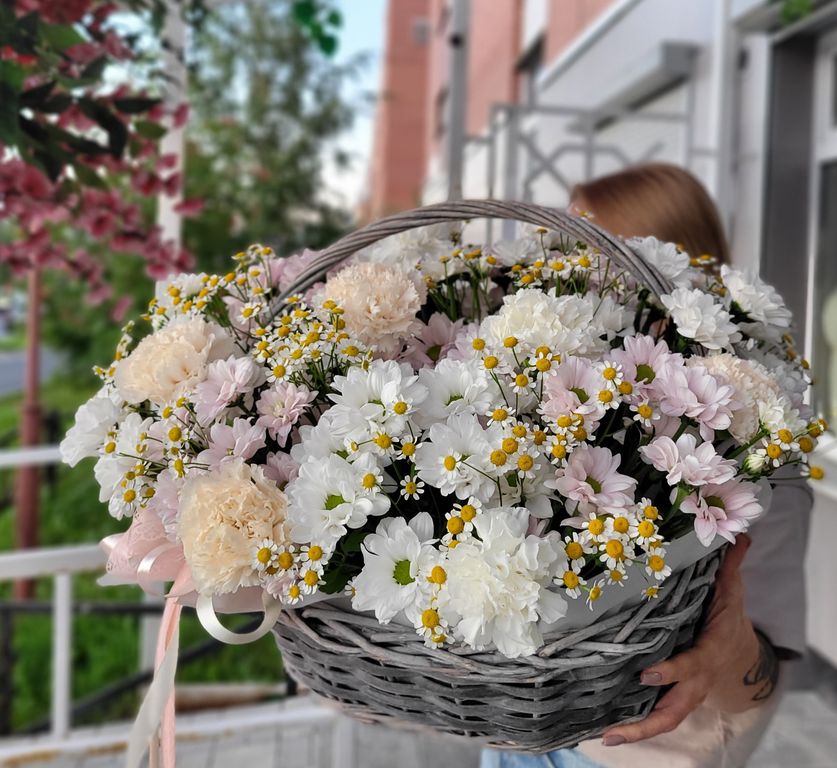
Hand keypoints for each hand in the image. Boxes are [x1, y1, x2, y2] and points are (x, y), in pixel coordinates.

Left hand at [601, 535, 777, 746]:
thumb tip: (737, 532)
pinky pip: (656, 716)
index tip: (646, 673)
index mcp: (710, 652)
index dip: (671, 672)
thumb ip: (729, 565)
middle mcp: (697, 679)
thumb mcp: (731, 590)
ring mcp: (685, 693)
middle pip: (675, 709)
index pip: (691, 665)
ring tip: (606, 737)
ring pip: (664, 719)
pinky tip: (605, 730)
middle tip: (615, 730)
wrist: (739, 651)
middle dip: (648, 722)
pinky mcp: (673, 696)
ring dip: (637, 731)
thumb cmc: (726, 616)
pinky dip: (635, 727)